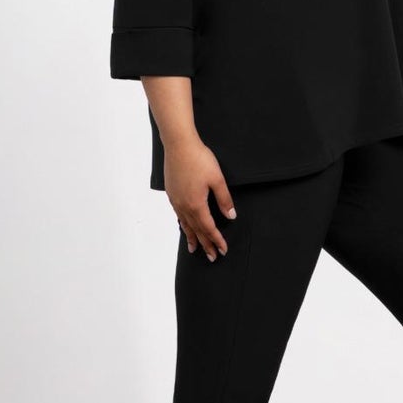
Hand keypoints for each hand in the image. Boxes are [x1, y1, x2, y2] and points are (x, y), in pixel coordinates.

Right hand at [164, 139, 237, 259]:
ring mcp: (176, 200)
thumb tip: (231, 216)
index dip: (217, 240)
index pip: (209, 228)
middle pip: (196, 230)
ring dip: (191, 238)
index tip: (223, 250)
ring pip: (185, 224)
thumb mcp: (217, 179)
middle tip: (211, 257)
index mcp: (196, 205)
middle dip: (205, 244)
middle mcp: (184, 206)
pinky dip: (183, 224)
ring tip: (194, 249)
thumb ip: (224, 199)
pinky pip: (178, 215)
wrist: (178, 145)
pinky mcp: (172, 193)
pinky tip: (184, 225)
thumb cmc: (199, 159)